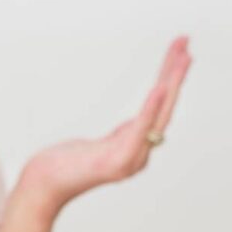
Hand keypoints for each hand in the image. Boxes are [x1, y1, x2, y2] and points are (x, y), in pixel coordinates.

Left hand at [15, 36, 192, 218]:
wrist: (45, 186)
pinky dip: (151, 108)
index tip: (179, 52)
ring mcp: (131, 159)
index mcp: (137, 147)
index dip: (170, 80)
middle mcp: (140, 154)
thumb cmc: (65, 165)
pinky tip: (159, 89)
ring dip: (171, 84)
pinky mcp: (119, 161)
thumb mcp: (99, 145)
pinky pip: (140, 130)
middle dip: (176, 74)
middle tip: (186, 44)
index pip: (159, 108)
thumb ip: (120, 136)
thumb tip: (133, 124)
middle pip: (164, 108)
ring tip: (182, 58)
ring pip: (159, 115)